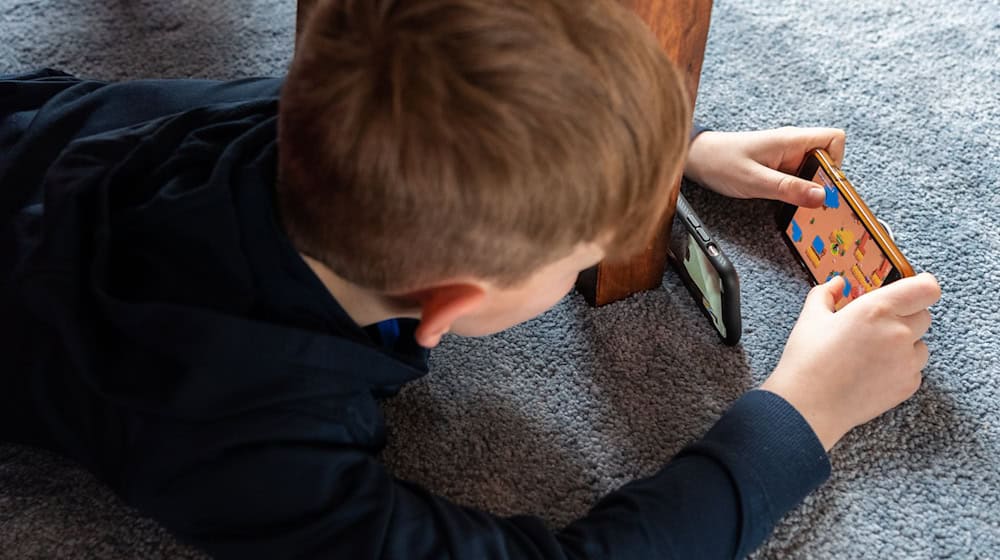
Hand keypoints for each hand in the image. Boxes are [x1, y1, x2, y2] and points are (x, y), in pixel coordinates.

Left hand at [684, 127, 846, 206]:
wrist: (696, 159)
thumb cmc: (721, 162)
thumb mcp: (755, 180)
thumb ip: (788, 188)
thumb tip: (821, 196)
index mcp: (792, 140)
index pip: (834, 139)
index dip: (837, 162)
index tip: (827, 186)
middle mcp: (792, 146)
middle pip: (826, 160)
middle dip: (824, 183)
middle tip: (813, 204)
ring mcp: (785, 157)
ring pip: (812, 172)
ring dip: (809, 190)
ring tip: (798, 207)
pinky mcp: (776, 169)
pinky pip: (796, 179)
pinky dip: (796, 193)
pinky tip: (786, 204)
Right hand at [760, 272, 940, 450]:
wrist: (809, 405)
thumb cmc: (807, 360)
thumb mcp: (811, 317)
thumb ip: (826, 293)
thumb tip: (837, 283)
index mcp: (876, 309)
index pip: (926, 288)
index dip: (922, 286)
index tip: (912, 289)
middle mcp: (898, 332)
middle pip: (924, 316)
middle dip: (905, 317)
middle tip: (877, 326)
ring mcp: (906, 361)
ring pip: (921, 345)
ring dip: (905, 344)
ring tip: (873, 353)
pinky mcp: (908, 385)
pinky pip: (914, 369)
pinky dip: (900, 368)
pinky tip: (872, 372)